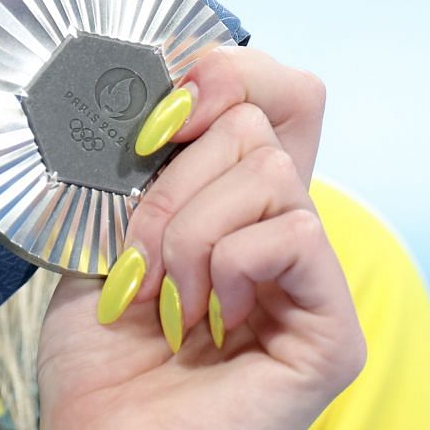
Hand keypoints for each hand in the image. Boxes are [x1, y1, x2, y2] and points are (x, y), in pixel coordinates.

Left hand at [34, 46, 365, 429]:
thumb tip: (160, 81)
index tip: (158, 112)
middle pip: (255, 123)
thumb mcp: (101, 229)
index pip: (272, 92)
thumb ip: (138, 160)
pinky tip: (207, 318)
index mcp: (233, 203)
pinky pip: (296, 233)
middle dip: (171, 182)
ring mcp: (313, 283)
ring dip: (186, 232)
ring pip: (270, 171)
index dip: (223, 74)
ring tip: (164, 297)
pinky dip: (229, 264)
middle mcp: (282, 232)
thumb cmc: (95, 355)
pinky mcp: (333, 332)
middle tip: (137, 255)